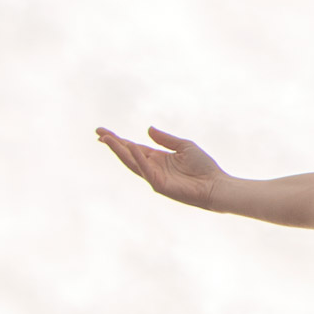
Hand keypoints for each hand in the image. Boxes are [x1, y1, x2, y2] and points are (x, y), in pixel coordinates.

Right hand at [96, 126, 224, 209]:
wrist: (216, 185)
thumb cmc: (204, 167)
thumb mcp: (184, 146)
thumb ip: (166, 139)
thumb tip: (148, 129)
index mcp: (158, 159)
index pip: (134, 148)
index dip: (119, 140)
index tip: (102, 132)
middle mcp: (153, 168)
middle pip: (128, 154)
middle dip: (113, 144)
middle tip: (98, 133)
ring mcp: (154, 177)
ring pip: (132, 162)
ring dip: (119, 150)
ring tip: (107, 138)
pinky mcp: (159, 185)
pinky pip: (145, 170)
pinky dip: (138, 159)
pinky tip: (131, 148)